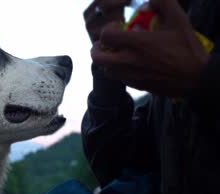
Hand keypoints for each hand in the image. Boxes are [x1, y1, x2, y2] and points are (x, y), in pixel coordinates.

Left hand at [91, 0, 209, 96]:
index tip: (116, 28)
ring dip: (108, 61)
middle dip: (97, 48)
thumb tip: (149, 1)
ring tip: (117, 54)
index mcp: (137, 44)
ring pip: (106, 70)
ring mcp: (131, 75)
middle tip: (105, 43)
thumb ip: (164, 3)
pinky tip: (130, 65)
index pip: (105, 37)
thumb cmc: (188, 49)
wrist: (196, 78)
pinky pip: (120, 79)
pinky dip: (120, 71)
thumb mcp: (179, 20)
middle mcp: (129, 61)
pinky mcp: (136, 86)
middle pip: (97, 57)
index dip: (107, 30)